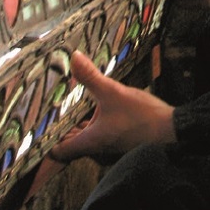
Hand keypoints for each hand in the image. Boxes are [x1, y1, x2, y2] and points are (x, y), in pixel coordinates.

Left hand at [51, 51, 175, 161]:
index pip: (58, 151)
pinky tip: (96, 111)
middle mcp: (97, 150)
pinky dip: (92, 126)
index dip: (45, 142)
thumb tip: (74, 58)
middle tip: (48, 115)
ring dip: (77, 128)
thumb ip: (91, 77)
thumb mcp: (113, 92)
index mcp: (91, 142)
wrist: (172, 131)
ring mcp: (110, 148)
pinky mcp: (121, 142)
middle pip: (70, 145)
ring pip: (86, 140)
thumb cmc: (143, 117)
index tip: (37, 130)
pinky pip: (99, 136)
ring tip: (67, 111)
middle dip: (60, 131)